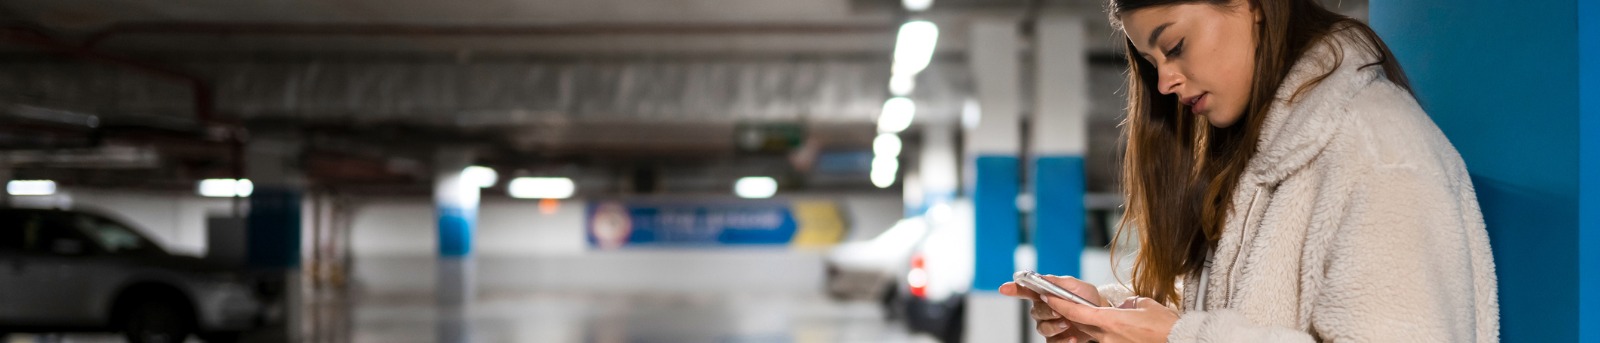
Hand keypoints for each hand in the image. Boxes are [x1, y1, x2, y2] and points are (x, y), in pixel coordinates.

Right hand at [999, 275, 1103, 342]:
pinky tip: (1072, 336)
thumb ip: (1058, 282)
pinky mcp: (1055, 339)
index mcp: (1044, 294)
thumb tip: (1043, 278)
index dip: (1013, 289)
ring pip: (1042, 328)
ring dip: (1055, 326)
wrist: (1100, 316)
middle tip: (1060, 311)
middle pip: (1035, 312)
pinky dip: (1063, 340)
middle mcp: (1042, 310)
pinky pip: (1052, 342)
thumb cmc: (1086, 298)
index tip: (1004, 288)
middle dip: (1047, 311)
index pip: (1025, 291)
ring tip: (1068, 323)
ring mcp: (1048, 325)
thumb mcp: (1076, 286)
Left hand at [1040, 295, 1178, 342]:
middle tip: (1065, 303)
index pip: (1076, 313)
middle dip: (1072, 315)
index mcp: (1110, 321)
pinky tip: (1116, 328)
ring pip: (1093, 334)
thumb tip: (1123, 306)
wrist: (1179, 340)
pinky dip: (1105, 333)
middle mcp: (1107, 336)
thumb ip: (1127, 304)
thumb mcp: (1143, 304)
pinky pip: (1106, 341)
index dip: (1060, 305)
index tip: (1048, 296)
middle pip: (1081, 325)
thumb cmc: (1165, 325)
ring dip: (1091, 325)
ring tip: (1095, 315)